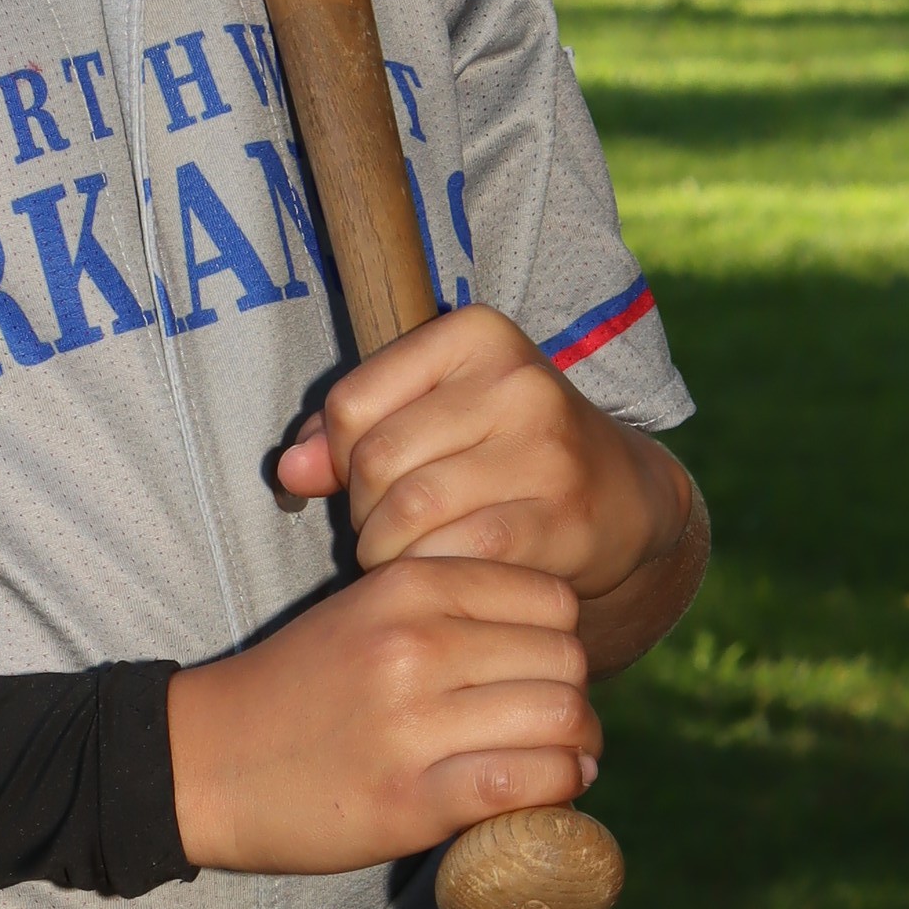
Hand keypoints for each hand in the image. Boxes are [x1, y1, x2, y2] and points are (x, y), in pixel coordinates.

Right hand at [166, 558, 599, 878]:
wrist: (202, 762)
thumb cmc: (292, 691)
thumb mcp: (363, 614)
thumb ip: (446, 612)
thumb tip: (546, 644)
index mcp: (408, 586)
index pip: (550, 598)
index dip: (559, 639)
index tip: (537, 675)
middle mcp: (416, 643)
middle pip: (565, 658)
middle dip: (572, 698)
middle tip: (551, 729)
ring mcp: (414, 721)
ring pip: (560, 718)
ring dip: (575, 749)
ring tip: (556, 764)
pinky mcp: (411, 796)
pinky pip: (526, 781)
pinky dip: (554, 791)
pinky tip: (544, 795)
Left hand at [274, 305, 701, 664]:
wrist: (620, 496)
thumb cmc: (501, 451)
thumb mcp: (431, 415)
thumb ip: (348, 434)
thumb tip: (288, 471)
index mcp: (476, 333)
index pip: (351, 404)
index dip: (341, 458)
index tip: (371, 480)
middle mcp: (516, 380)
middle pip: (376, 461)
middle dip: (364, 512)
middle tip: (387, 530)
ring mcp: (545, 448)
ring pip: (408, 513)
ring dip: (389, 552)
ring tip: (409, 554)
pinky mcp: (561, 516)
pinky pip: (455, 554)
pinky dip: (431, 575)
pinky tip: (444, 574)